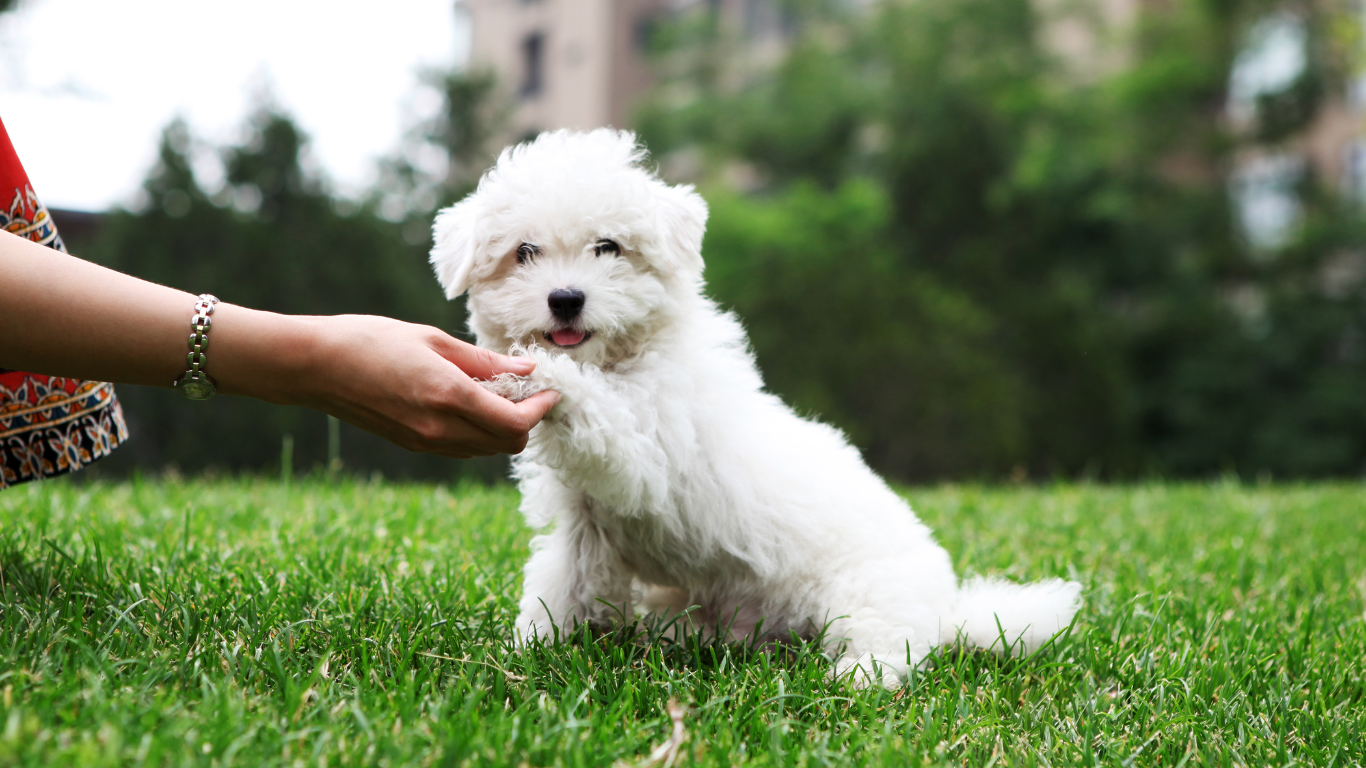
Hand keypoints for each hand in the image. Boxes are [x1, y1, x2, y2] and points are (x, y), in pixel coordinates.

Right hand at [222, 313, 559, 457]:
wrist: (315, 367)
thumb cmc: (370, 340)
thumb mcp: (433, 339)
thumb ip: (484, 361)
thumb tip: (525, 367)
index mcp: (450, 397)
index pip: (516, 422)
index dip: (541, 409)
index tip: (549, 389)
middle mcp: (441, 428)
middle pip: (507, 443)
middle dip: (527, 420)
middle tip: (528, 390)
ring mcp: (426, 442)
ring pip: (486, 449)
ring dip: (503, 428)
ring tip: (500, 393)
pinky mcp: (414, 444)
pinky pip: (462, 448)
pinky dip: (479, 431)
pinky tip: (473, 403)